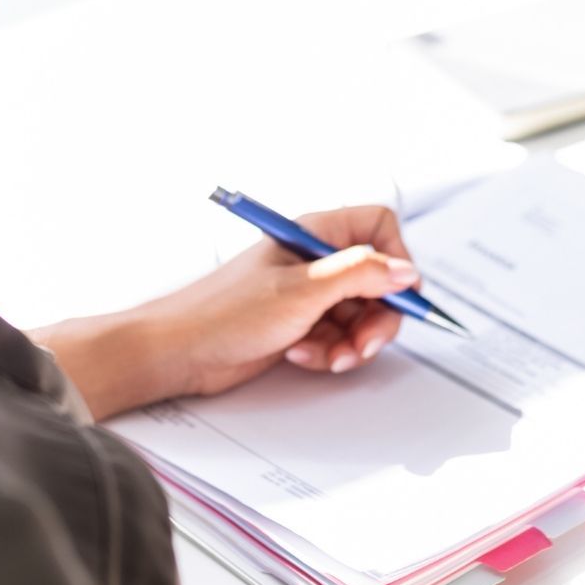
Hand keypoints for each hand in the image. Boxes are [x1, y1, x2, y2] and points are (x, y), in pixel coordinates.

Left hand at [38, 204, 422, 418]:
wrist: (179, 352)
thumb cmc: (223, 312)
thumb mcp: (301, 292)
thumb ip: (359, 276)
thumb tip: (405, 270)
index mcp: (314, 234)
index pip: (378, 228)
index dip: (396, 260)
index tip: (400, 294)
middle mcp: (315, 260)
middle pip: (377, 280)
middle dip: (376, 318)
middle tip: (364, 344)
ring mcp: (308, 293)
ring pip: (360, 315)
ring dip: (351, 342)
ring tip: (326, 355)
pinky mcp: (301, 324)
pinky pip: (338, 337)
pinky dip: (329, 352)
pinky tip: (302, 355)